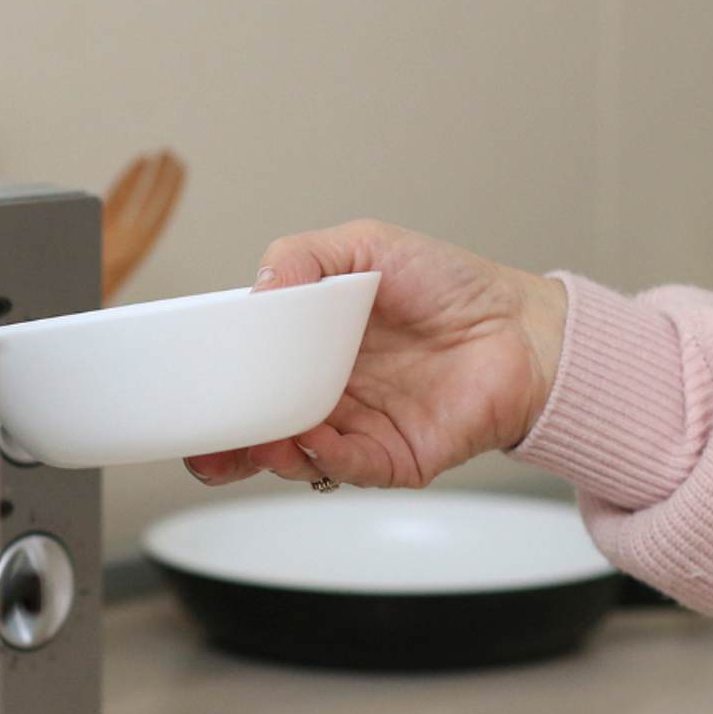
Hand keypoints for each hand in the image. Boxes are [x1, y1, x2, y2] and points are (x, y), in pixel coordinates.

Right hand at [186, 220, 566, 488]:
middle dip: (227, 449)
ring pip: (297, 458)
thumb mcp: (366, 245)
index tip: (190, 397)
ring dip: (272, 455)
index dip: (218, 392)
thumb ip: (304, 257)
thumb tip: (258, 288)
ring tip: (260, 441)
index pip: (251, 379)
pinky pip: (349, 468)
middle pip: (261, 432)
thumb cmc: (451, 287)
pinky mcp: (394, 460)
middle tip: (204, 448)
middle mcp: (328, 397)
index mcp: (311, 350)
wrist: (522, 327)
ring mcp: (357, 432)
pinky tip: (313, 441)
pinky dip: (325, 459)